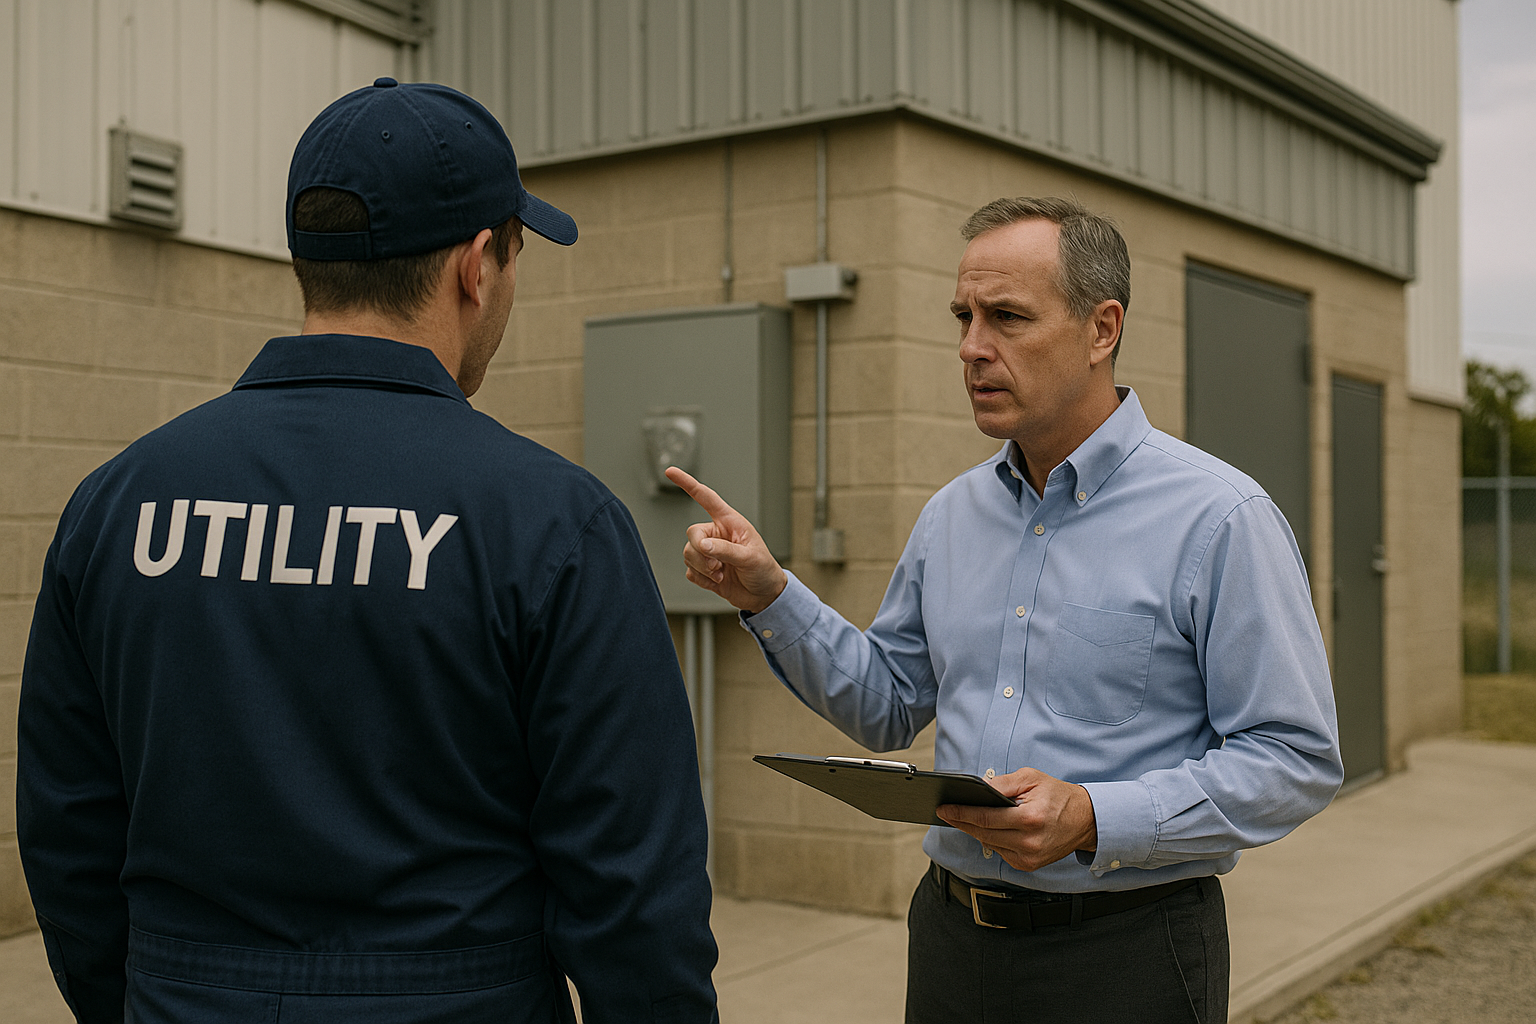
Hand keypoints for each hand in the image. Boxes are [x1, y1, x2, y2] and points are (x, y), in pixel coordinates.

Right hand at [665, 467, 788, 614]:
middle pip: (692, 533)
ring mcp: (709, 553)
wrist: (764, 595)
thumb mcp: (750, 557)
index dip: (687, 483)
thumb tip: (703, 545)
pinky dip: (702, 579)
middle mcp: (717, 534)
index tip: (670, 472)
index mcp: (730, 522)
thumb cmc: (764, 570)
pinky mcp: (704, 570)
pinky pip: (690, 571)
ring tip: (721, 574)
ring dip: (703, 568)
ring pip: (688, 554)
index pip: (706, 498)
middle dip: (700, 551)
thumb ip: (725, 549)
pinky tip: (717, 582)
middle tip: (717, 566)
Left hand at [936, 767, 1097, 872]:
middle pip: (983, 833)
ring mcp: (1029, 857)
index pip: (985, 818)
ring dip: (975, 831)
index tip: (944, 808)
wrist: (1085, 820)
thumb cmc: (1058, 796)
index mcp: (1029, 818)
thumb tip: (977, 789)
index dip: (961, 813)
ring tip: (962, 818)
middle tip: (945, 812)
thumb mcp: (1031, 778)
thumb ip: (1002, 784)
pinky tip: (987, 829)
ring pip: (989, 844)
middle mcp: (1029, 842)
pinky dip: (992, 840)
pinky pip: (1001, 852)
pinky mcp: (1029, 865)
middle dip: (962, 822)